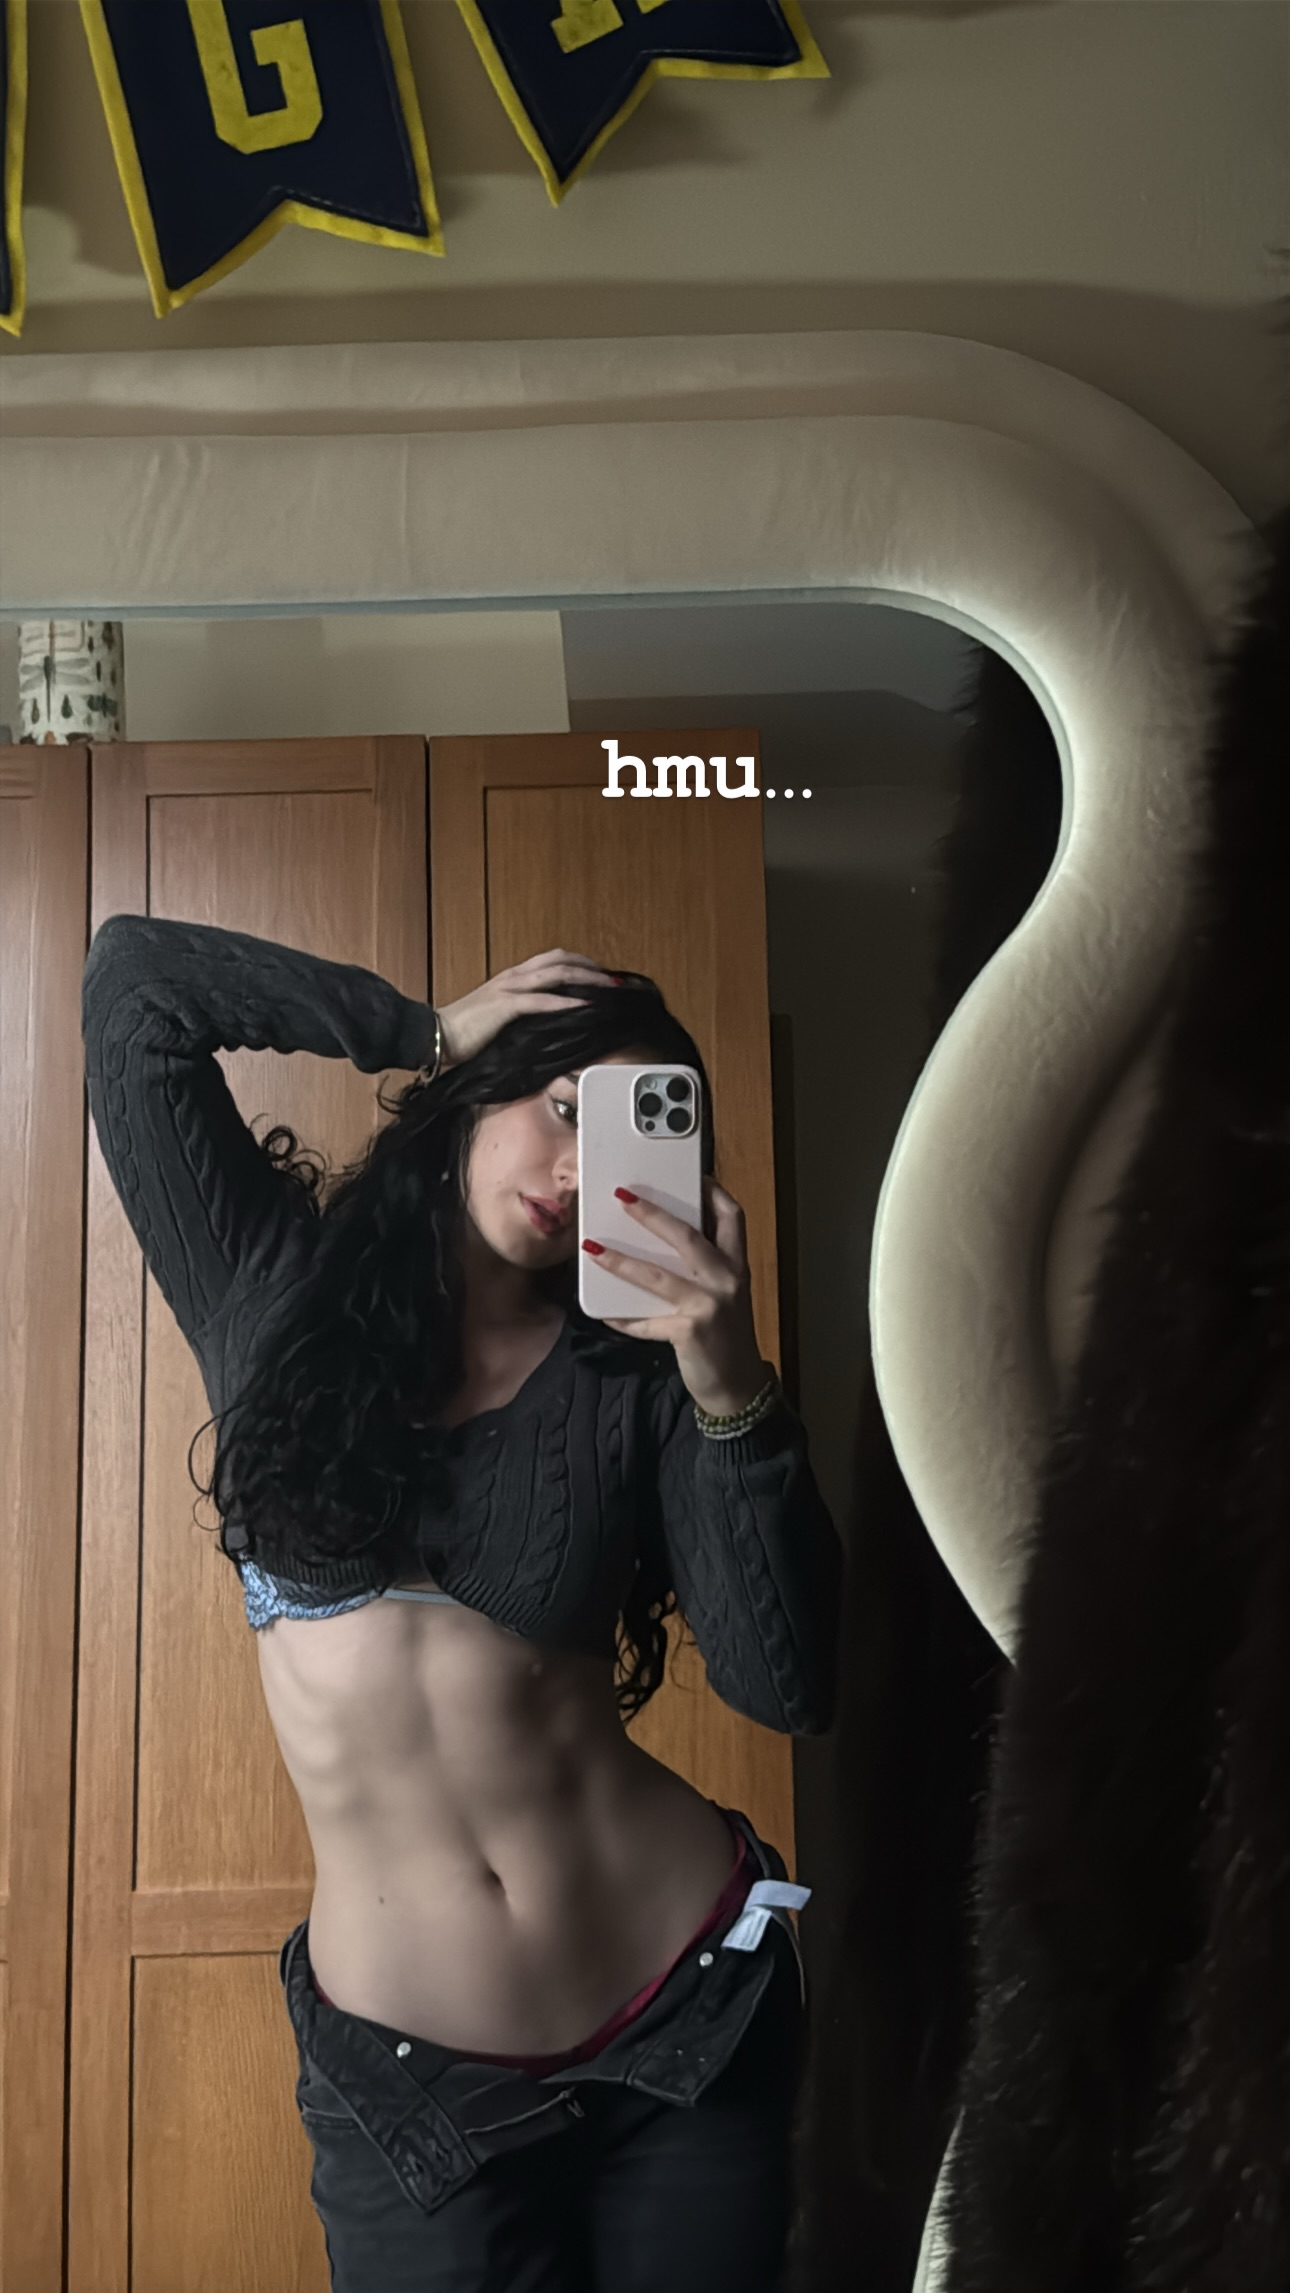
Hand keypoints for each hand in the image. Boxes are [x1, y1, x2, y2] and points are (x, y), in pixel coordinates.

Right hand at [438, 947, 617, 1065]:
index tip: (600, 975)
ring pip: (555, 974)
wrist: (436, 1035)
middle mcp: (513, 977)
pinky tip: (584, 1006)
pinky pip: (541, 1001)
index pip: (552, 960)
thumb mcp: (499, 1016)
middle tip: (613, 979)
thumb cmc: (465, 1031)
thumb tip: (546, 1020)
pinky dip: (565, 1002)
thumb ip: (520, 1012)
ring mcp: (509, 989)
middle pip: (560, 961)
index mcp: (512, 978)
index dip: (579, 963)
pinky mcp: (505, 1006)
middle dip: (590, 967)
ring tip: (607, 987)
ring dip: (585, 979)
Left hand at [588, 1175, 768, 1415]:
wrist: (737, 1386)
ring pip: (658, 1275)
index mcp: (737, 1266)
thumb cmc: (725, 1335)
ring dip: (621, 1260)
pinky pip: (646, 1321)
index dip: (712, 1192)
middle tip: (623, 1196)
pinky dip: (623, 1317)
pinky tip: (603, 1312)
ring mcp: (710, 1306)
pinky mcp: (689, 1332)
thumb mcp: (726, 1294)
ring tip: (592, 1247)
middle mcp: (728, 1280)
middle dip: (653, 1214)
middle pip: (689, 1236)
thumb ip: (705, 1268)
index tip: (690, 1174)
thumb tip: (661, 1241)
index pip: (733, 1217)